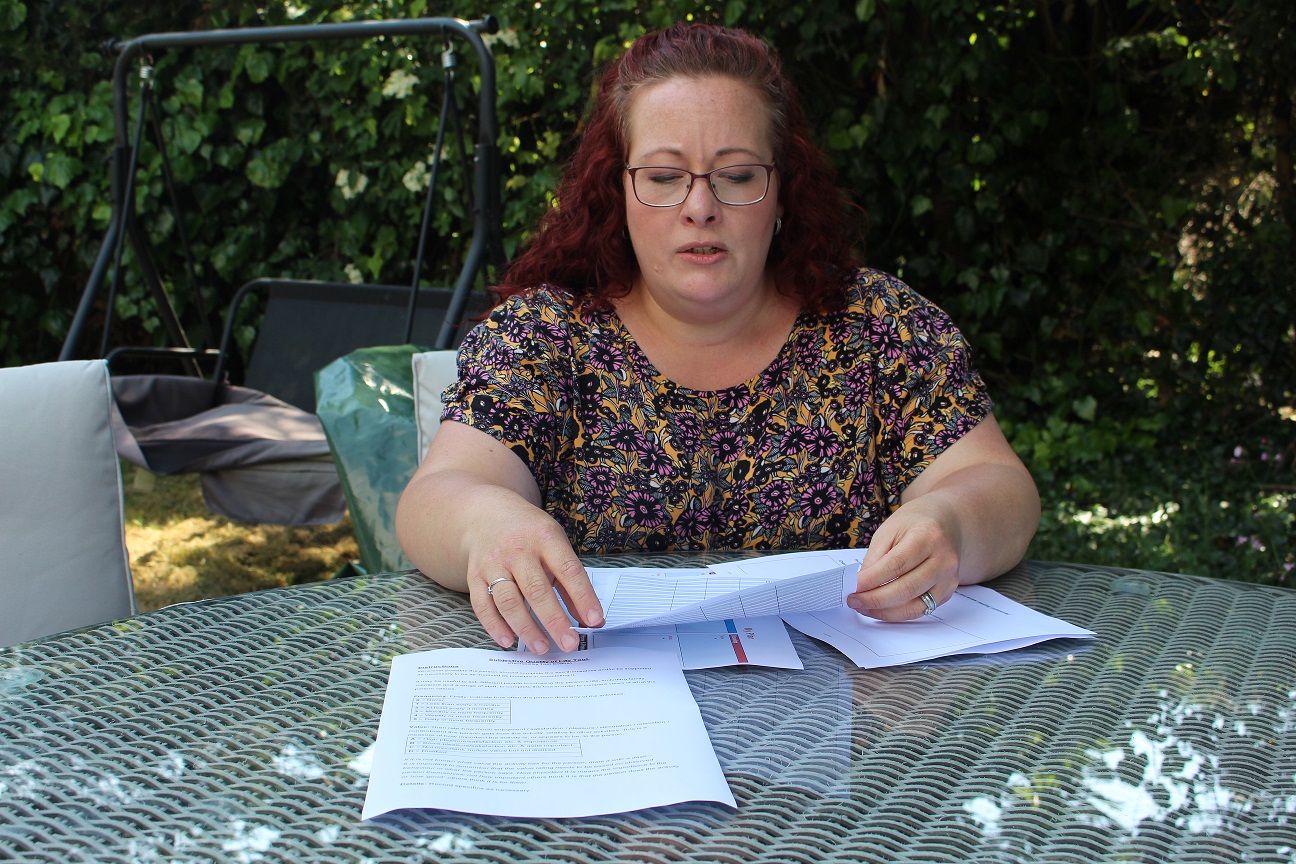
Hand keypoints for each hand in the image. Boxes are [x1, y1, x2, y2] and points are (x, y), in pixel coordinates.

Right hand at [463, 509, 604, 653]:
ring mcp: (493, 563)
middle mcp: (517, 550)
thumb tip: (589, 619)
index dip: (583, 596)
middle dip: (554, 620)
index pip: (568, 569)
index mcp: (545, 538)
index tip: (594, 620)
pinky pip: (482, 605)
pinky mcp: (475, 576)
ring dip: (526, 628)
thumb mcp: (555, 545)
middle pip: (536, 589)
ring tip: (542, 647)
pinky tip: (509, 641)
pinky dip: (495, 626)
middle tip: (569, 643)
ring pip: (509, 601)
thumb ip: (570, 581)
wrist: (486, 516)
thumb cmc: (529, 535)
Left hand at [847, 495, 961, 620]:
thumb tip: (860, 586)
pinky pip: (921, 610)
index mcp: (928, 536)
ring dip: (885, 612)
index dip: (871, 580)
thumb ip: (875, 558)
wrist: (946, 523)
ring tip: (864, 608)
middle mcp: (944, 559)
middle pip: (907, 589)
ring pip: (915, 606)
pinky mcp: (948, 592)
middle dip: (875, 599)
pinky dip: (898, 613)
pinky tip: (881, 609)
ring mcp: (949, 578)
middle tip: (853, 601)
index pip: (896, 565)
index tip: (852, 587)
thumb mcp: (889, 530)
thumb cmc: (914, 524)